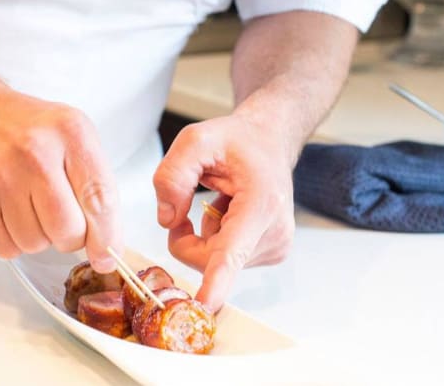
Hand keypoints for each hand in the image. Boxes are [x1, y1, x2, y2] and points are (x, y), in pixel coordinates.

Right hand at [0, 90, 120, 271]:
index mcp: (71, 134)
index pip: (100, 198)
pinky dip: (14, 242)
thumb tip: (106, 246)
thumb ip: (98, 186)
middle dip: (71, 237)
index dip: (107, 236)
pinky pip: (5, 247)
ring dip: (40, 237)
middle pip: (67, 229)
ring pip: (36, 243)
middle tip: (65, 220)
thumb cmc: (33, 130)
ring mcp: (2, 175)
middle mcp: (36, 153)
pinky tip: (13, 214)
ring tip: (33, 207)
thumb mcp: (77, 138)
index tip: (107, 256)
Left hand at [153, 115, 294, 311]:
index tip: (206, 306)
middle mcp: (274, 231)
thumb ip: (172, 175)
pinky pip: (225, 260)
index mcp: (260, 202)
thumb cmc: (237, 140)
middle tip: (189, 202)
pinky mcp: (272, 254)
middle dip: (187, 238)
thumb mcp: (195, 139)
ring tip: (223, 200)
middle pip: (208, 259)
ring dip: (206, 234)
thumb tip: (167, 220)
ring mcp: (276, 247)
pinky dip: (218, 237)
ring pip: (214, 262)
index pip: (233, 250)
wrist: (269, 142)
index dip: (217, 282)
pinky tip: (231, 211)